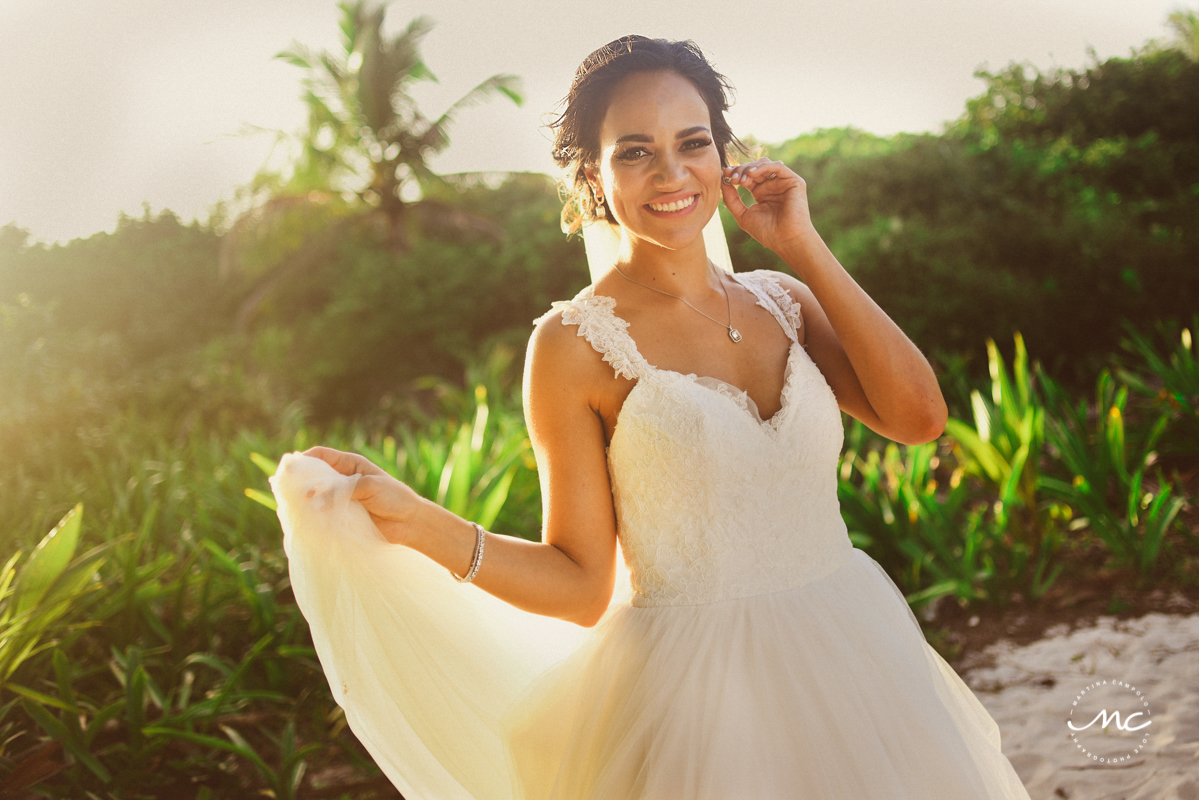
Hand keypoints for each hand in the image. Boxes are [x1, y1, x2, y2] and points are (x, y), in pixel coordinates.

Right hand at [303, 446, 424, 545]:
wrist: (409, 523)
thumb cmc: (394, 497)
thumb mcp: (370, 487)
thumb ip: (344, 490)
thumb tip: (315, 499)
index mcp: (350, 465)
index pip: (322, 456)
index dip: (306, 459)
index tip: (292, 467)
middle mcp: (342, 480)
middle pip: (315, 476)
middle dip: (302, 481)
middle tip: (289, 490)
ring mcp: (341, 499)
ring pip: (317, 497)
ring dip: (307, 501)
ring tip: (295, 506)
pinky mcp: (342, 516)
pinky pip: (323, 514)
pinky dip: (315, 516)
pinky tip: (306, 519)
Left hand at [720, 158, 814, 255]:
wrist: (785, 240)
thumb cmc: (766, 232)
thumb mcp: (743, 215)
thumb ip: (732, 199)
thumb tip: (723, 181)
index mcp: (761, 193)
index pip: (747, 176)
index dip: (735, 172)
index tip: (724, 174)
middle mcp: (772, 186)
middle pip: (754, 168)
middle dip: (741, 170)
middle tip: (732, 179)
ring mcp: (783, 183)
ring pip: (765, 164)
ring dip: (750, 168)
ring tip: (742, 180)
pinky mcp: (794, 181)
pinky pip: (778, 166)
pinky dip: (763, 167)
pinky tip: (752, 174)